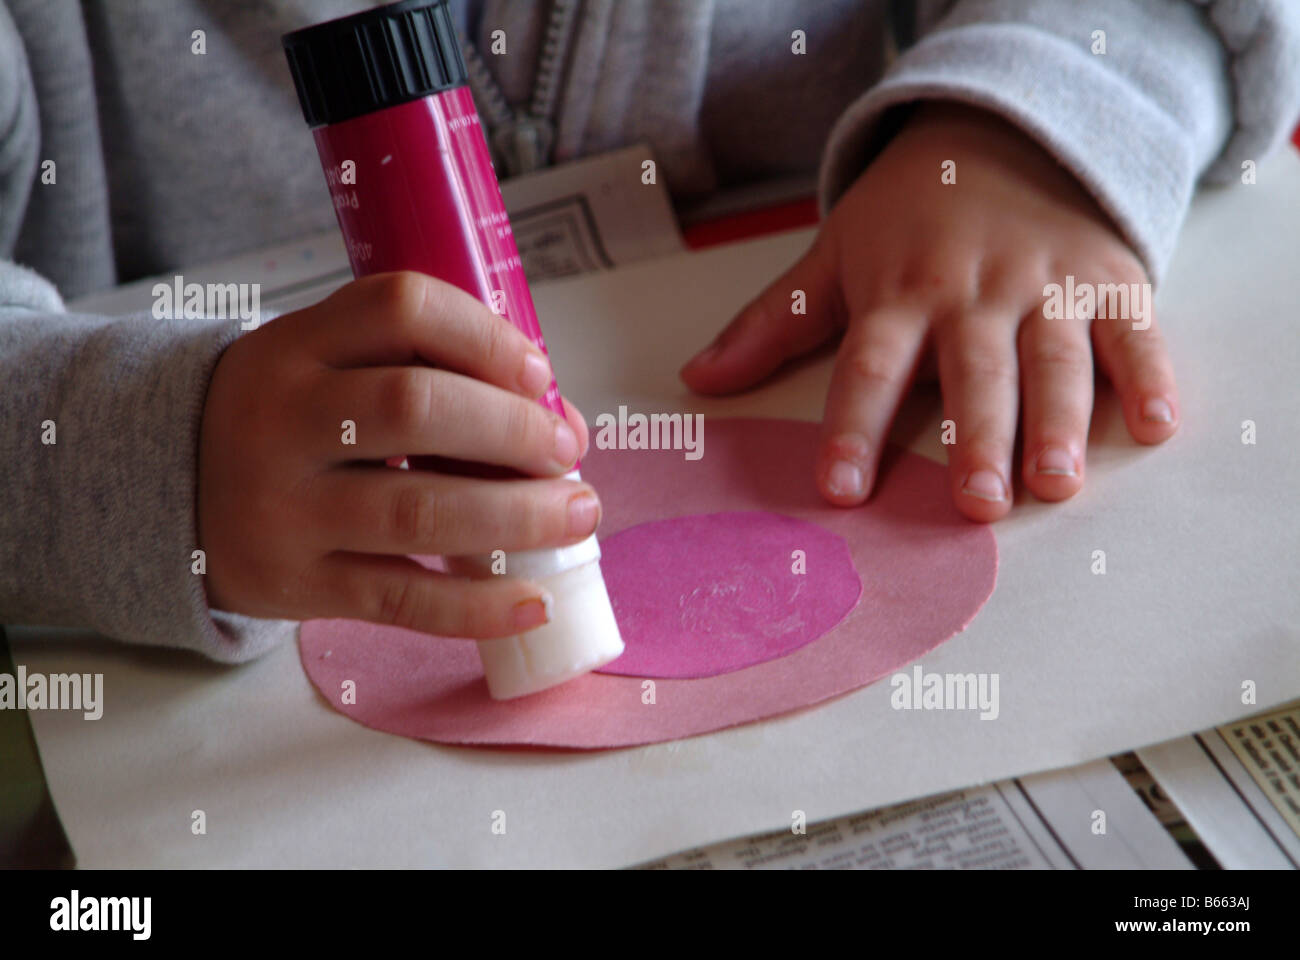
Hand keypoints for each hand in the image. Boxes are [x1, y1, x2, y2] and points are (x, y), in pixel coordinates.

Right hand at [197, 272, 596, 636]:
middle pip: (418, 407)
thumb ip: (427, 372)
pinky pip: (402, 597)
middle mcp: (283, 417)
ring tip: (577, 514)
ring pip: (419, 510)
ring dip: (519, 516)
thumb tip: (560, 426)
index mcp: (298, 345)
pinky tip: (534, 602)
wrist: (168, 491)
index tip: (541, 375)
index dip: (487, 337)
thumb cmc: (291, 421)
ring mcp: (284, 506)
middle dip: (514, 430)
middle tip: (566, 453)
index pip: (402, 308)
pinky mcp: (296, 583)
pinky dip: (478, 605)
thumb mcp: (328, 367)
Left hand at [682, 102, 1178, 520]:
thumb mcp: (834, 256)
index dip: (852, 428)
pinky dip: (1148, 373)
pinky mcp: (1108, 278)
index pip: (869, 366)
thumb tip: (695, 378)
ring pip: (1054, 357)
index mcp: (899, 291)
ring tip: (1055, 483)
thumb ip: (772, 324)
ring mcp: (1046, 284)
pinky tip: (1154, 424)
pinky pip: (1133, 328)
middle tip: (977, 504)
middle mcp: (972, 290)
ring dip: (1058, 422)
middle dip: (975, 438)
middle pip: (971, 371)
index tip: (840, 490)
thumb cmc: (907, 215)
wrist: (1001, 134)